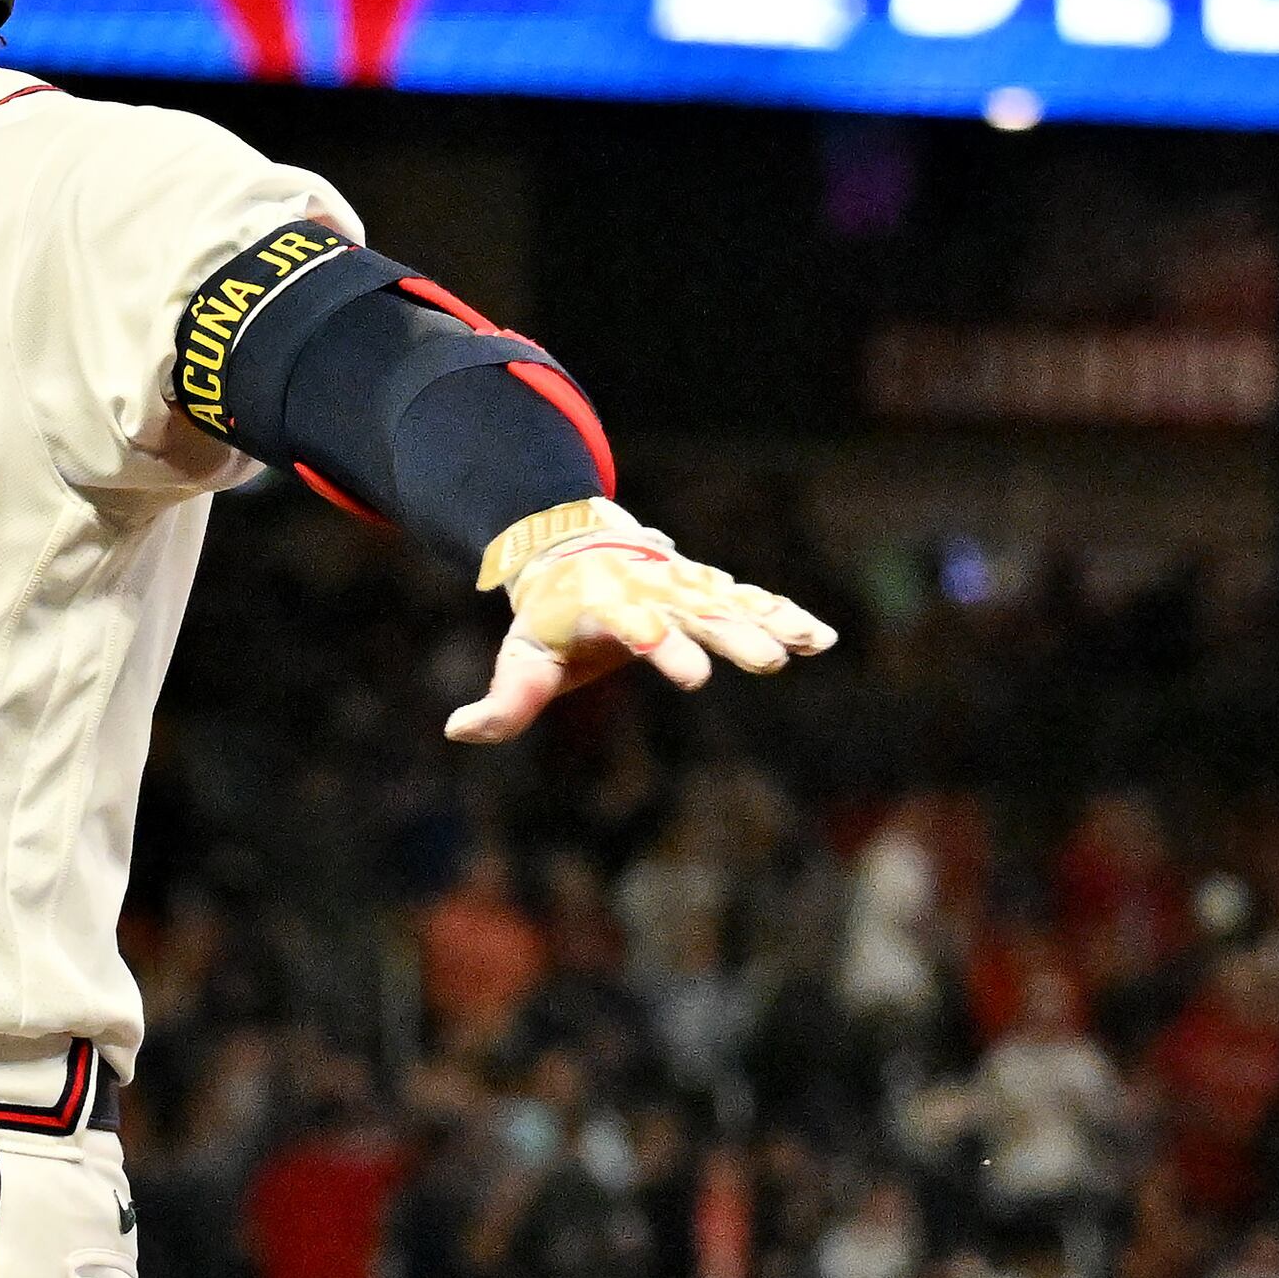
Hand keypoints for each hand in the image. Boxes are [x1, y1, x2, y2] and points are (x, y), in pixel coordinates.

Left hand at [448, 499, 834, 742]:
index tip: (695, 678)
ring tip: (805, 646)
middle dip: (726, 636)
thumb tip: (458, 730)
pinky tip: (821, 638)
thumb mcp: (523, 657)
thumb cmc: (550, 619)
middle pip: (692, 614)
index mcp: (606, 608)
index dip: (663, 648)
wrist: (572, 547)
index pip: (635, 629)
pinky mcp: (708, 593)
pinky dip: (783, 617)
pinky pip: (751, 603)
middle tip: (763, 661)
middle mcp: (652, 593)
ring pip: (729, 605)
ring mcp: (684, 590)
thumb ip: (502, 700)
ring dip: (767, 623)